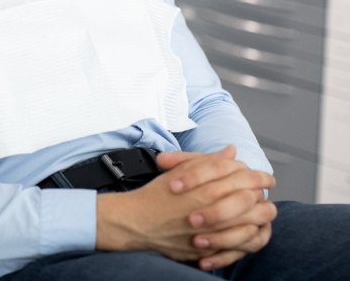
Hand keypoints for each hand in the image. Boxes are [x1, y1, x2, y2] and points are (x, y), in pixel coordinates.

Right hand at [95, 148, 275, 268]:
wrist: (137, 222)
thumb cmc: (156, 195)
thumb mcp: (179, 171)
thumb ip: (208, 161)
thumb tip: (231, 152)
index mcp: (203, 187)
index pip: (241, 176)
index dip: (257, 174)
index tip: (264, 175)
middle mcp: (209, 209)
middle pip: (250, 199)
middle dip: (262, 193)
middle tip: (266, 190)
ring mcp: (210, 232)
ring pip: (250, 224)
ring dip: (261, 216)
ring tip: (265, 209)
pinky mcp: (209, 250)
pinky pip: (240, 247)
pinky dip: (250, 237)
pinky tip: (253, 230)